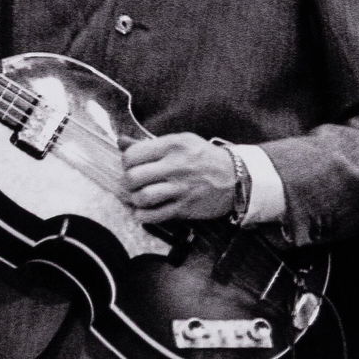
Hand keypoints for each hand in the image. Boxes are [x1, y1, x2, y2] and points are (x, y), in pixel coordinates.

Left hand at [121, 132, 237, 222]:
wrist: (237, 178)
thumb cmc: (205, 157)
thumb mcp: (181, 141)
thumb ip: (150, 144)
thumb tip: (121, 141)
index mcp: (173, 145)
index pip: (132, 155)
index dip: (127, 162)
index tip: (133, 165)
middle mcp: (175, 166)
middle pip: (133, 177)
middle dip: (127, 182)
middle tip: (133, 183)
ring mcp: (180, 189)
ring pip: (141, 198)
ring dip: (134, 199)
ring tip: (138, 196)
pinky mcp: (184, 208)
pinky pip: (152, 216)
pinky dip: (142, 215)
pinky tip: (145, 210)